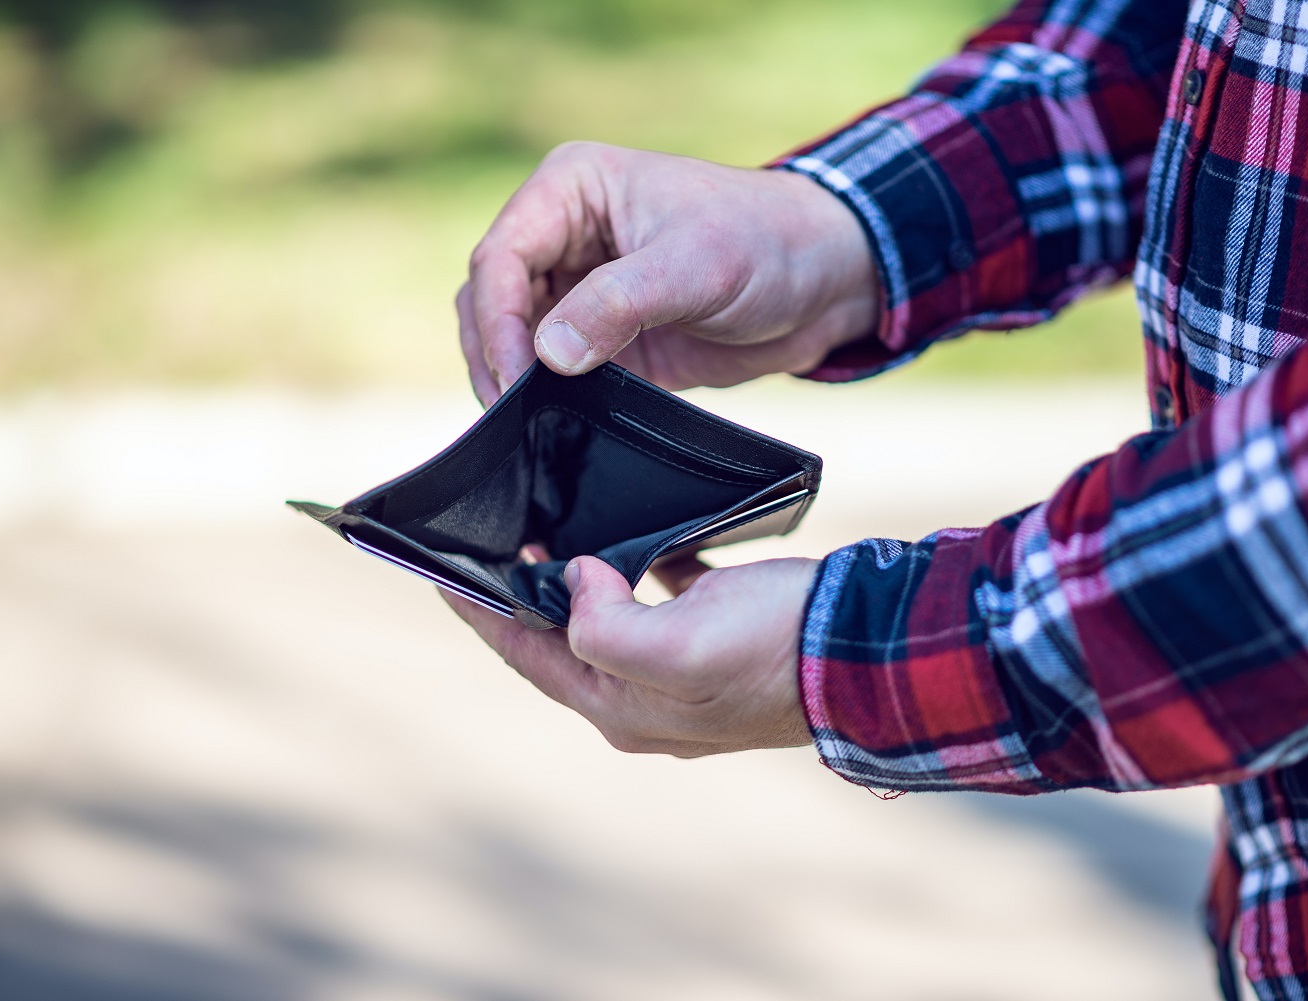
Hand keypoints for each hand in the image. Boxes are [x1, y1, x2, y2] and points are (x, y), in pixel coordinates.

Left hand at [442, 555, 818, 756]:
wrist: (867, 654)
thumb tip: (574, 579)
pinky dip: (635, 570)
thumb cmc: (776, 649)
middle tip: (489, 541)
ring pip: (605, 619)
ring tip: (547, 530)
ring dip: (573, 579)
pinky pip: (657, 602)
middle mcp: (642, 699)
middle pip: (558, 641)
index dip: (479, 611)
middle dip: (520, 594)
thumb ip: (605, 625)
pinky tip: (630, 535)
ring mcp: (681, 673)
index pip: (526, 654)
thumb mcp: (679, 645)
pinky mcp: (716, 640)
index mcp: (621, 706)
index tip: (440, 568)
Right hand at [457, 141, 877, 404]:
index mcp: (572, 189)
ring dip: (511, 379)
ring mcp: (578, 288)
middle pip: (490, 299)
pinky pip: (551, 371)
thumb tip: (547, 355)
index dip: (497, 320)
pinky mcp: (600, 338)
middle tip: (511, 415)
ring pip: (511, 337)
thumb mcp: (696, 265)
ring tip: (524, 428)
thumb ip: (618, 304)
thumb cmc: (768, 243)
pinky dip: (544, 399)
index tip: (517, 376)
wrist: (825, 282)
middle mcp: (563, 234)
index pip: (500, 256)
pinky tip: (550, 430)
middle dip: (494, 355)